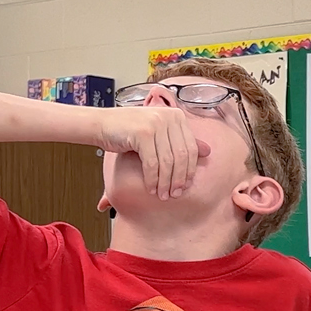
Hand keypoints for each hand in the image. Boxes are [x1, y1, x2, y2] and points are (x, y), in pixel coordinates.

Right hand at [95, 104, 211, 200]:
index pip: (191, 148)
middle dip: (179, 179)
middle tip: (174, 194)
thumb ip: (181, 141)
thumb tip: (208, 151)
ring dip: (165, 182)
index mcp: (176, 115)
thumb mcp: (159, 134)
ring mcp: (156, 123)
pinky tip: (151, 188)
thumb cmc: (129, 130)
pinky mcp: (143, 132)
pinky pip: (152, 164)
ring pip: (168, 162)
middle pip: (181, 156)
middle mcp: (168, 116)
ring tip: (162, 195)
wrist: (102, 124)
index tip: (185, 186)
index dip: (189, 171)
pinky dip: (152, 179)